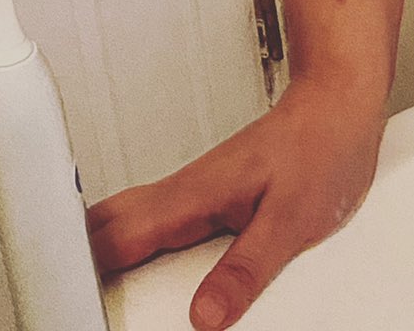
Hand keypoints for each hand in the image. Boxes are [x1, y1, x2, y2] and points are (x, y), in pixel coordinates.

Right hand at [85, 73, 387, 329]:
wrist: (342, 104)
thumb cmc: (324, 146)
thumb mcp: (292, 220)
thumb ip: (245, 270)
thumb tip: (205, 315)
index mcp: (193, 196)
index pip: (114, 238)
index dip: (82, 274)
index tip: (72, 306)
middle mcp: (184, 192)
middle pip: (106, 230)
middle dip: (83, 267)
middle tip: (80, 306)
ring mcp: (193, 192)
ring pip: (129, 227)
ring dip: (110, 260)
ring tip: (101, 300)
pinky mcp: (208, 197)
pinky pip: (158, 227)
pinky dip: (140, 253)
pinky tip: (147, 275)